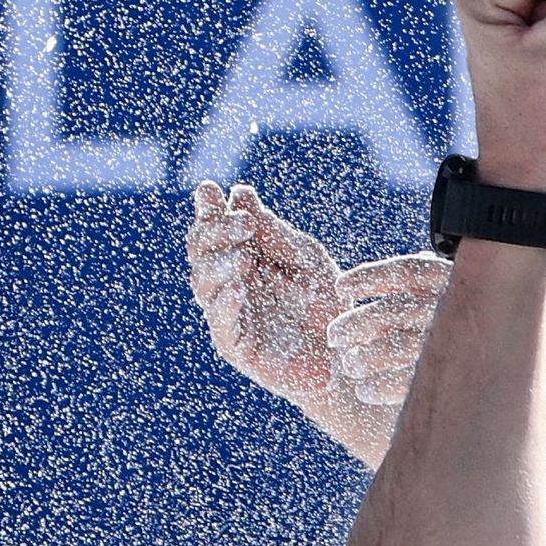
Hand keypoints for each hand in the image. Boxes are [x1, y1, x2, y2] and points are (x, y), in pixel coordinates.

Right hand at [188, 184, 343, 406]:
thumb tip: (239, 194)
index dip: (207, 208)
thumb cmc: (326, 305)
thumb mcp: (307, 261)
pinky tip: (237, 289)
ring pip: (203, 285)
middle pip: (200, 251)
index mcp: (243, 257)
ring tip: (241, 258)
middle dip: (215, 233)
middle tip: (244, 225)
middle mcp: (229, 282)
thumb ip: (275, 233)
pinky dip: (225, 305)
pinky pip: (221, 325)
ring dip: (218, 266)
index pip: (214, 228)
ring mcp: (230, 314)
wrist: (346, 355)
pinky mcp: (237, 347)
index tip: (209, 189)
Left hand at [328, 268, 545, 426]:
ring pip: (402, 341)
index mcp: (478, 280)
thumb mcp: (513, 312)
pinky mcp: (478, 375)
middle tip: (332, 334)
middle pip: (398, 306)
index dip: (374, 277)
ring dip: (367, 353)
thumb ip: (473, 304)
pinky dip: (387, 384)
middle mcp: (476, 303)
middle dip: (360, 319)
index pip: (413, 271)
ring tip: (346, 367)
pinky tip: (367, 392)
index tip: (342, 287)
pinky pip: (418, 378)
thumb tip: (428, 307)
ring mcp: (477, 339)